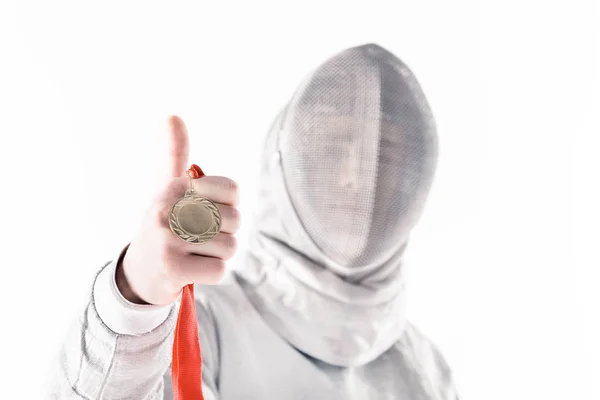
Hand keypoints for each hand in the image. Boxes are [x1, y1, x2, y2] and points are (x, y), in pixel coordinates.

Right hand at [116, 116, 239, 304]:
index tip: (209, 212)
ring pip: (230, 247)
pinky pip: (220, 270)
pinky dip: (210, 274)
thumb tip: (172, 115)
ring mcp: (168, 239)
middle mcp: (168, 208)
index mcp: (173, 186)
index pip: (233, 191)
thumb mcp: (166, 188)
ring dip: (218, 256)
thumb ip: (175, 153)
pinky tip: (191, 271)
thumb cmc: (163, 225)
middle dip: (225, 234)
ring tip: (195, 254)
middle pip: (235, 221)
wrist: (137, 273)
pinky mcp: (172, 269)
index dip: (229, 207)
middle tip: (200, 239)